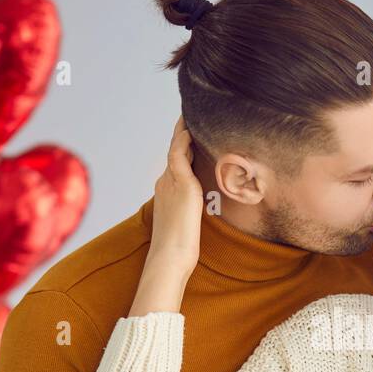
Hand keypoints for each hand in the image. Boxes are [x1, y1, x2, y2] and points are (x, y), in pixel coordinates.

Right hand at [130, 117, 204, 314]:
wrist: (170, 257)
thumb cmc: (180, 248)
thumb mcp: (188, 224)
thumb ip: (194, 212)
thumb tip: (206, 212)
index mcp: (166, 191)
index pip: (176, 163)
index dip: (182, 147)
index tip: (190, 133)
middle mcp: (165, 183)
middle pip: (174, 151)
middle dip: (182, 134)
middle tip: (190, 115)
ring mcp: (170, 182)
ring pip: (176, 148)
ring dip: (183, 131)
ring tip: (191, 114)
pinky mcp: (181, 185)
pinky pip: (180, 154)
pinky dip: (184, 140)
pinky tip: (191, 129)